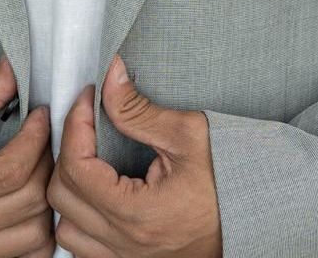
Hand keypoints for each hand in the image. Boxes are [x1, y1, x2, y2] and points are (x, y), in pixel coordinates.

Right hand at [0, 53, 56, 257]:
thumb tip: (13, 70)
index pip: (9, 171)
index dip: (35, 138)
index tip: (41, 115)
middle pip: (28, 202)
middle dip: (46, 162)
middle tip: (44, 137)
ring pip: (36, 235)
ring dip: (47, 198)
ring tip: (39, 167)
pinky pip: (28, 256)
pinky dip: (39, 229)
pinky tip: (32, 200)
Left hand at [47, 53, 221, 256]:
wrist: (255, 219)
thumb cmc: (228, 178)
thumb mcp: (187, 135)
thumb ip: (139, 110)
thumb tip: (109, 77)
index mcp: (139, 215)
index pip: (77, 168)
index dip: (75, 124)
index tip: (88, 98)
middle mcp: (126, 246)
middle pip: (62, 195)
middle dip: (68, 150)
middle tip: (89, 122)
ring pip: (65, 228)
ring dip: (69, 189)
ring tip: (89, 157)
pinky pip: (82, 247)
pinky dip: (79, 218)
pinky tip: (96, 191)